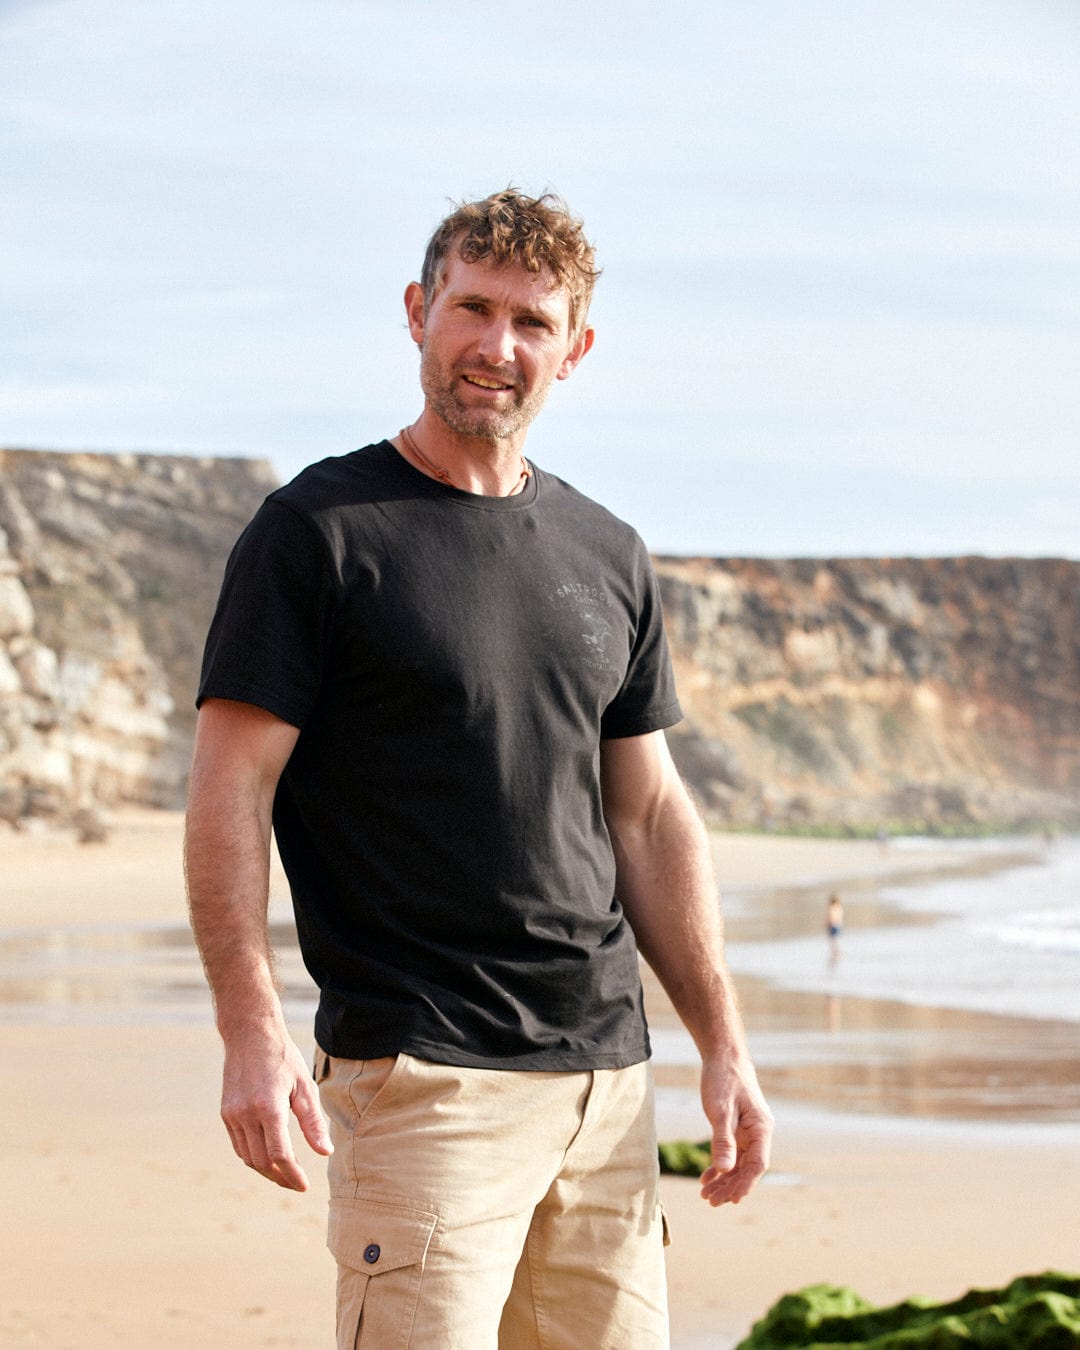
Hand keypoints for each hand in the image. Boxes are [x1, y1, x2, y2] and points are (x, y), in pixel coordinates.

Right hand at [220, 1028, 332, 1190]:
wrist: (249, 1034)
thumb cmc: (283, 1057)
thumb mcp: (304, 1085)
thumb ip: (313, 1122)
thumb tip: (324, 1153)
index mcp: (268, 1107)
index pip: (279, 1154)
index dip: (292, 1174)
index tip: (304, 1185)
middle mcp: (246, 1114)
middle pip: (262, 1162)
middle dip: (280, 1177)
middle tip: (296, 1183)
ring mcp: (232, 1115)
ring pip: (248, 1157)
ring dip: (266, 1170)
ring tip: (285, 1174)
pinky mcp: (226, 1113)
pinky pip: (239, 1145)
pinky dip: (253, 1157)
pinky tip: (268, 1157)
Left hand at [698, 1055, 772, 1206]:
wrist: (723, 1055)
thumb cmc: (724, 1079)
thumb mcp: (721, 1110)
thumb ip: (723, 1140)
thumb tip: (725, 1170)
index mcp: (761, 1128)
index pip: (758, 1165)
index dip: (745, 1184)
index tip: (730, 1200)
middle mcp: (758, 1133)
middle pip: (748, 1168)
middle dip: (731, 1187)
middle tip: (711, 1201)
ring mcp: (748, 1131)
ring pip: (738, 1163)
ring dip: (724, 1180)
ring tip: (706, 1195)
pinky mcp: (737, 1128)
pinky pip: (731, 1153)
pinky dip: (719, 1166)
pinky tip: (707, 1177)